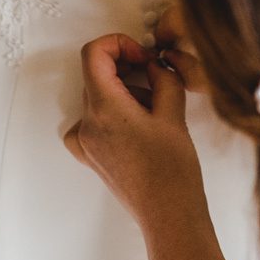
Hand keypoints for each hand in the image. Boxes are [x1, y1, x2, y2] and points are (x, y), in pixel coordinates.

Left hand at [64, 34, 205, 226]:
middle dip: (127, 69)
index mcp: (104, 107)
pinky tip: (135, 128)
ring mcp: (86, 142)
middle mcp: (87, 123)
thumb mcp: (174, 113)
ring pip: (97, 98)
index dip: (119, 44)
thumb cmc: (173, 171)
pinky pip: (91, 123)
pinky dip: (111, 115)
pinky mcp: (91, 157)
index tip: (142, 55)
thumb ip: (162, 78)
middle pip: (96, 75)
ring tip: (154, 113)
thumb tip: (155, 65)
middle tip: (156, 80)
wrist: (169, 216)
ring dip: (123, 93)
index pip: (94, 53)